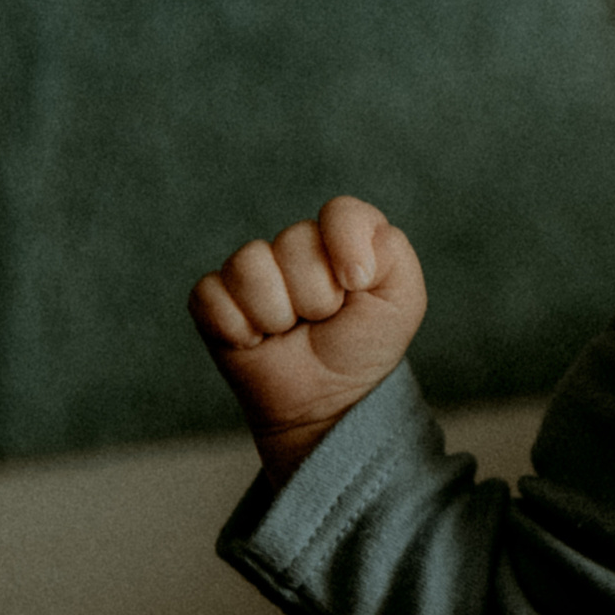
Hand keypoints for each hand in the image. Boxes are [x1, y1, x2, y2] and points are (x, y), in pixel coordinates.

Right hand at [189, 196, 424, 485]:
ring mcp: (251, 271)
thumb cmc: (365, 347)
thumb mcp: (402, 301)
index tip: (357, 285)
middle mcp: (295, 246)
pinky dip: (239, 328)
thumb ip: (391, 254)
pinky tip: (257, 341)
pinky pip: (212, 295)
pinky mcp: (213, 299)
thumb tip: (344, 255)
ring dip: (277, 313)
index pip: (339, 212)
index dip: (347, 248)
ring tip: (291, 330)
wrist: (328, 401)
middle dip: (317, 295)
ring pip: (250, 266)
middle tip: (323, 320)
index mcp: (343, 237)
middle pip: (294, 241)